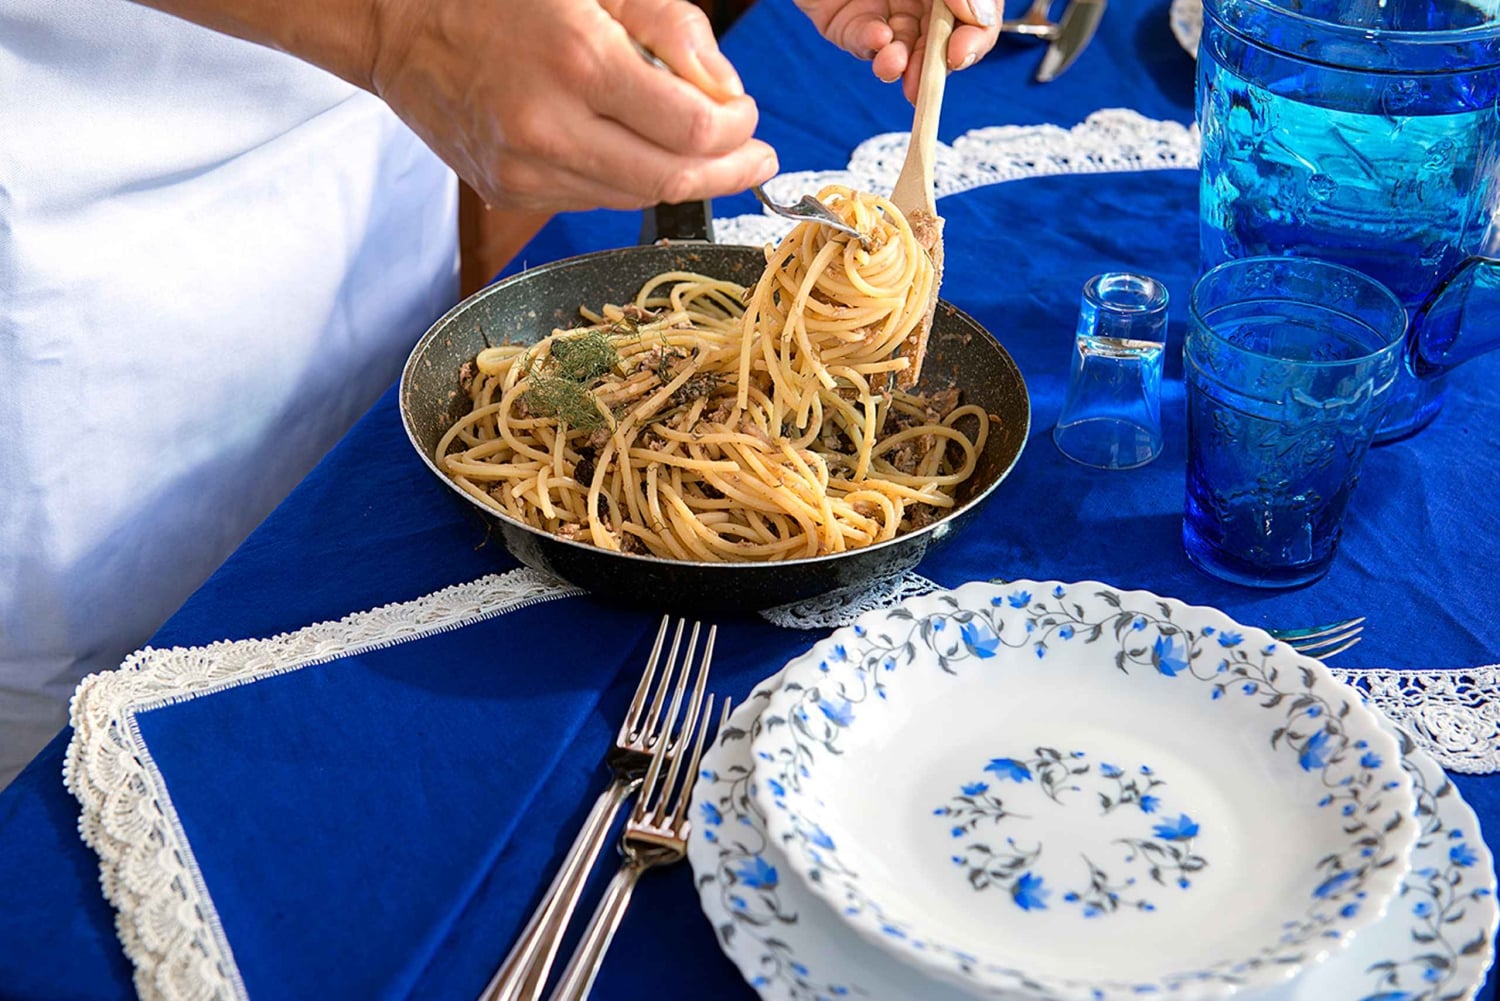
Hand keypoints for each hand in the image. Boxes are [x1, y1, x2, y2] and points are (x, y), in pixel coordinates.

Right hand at [370, 0, 777, 211]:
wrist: (400, 28)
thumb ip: (671, 27)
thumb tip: (725, 90)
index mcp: (577, 61)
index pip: (692, 130)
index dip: (737, 130)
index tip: (748, 116)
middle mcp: (550, 127)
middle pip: (673, 179)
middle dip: (729, 171)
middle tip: (758, 158)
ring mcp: (527, 170)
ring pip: (636, 197)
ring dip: (685, 181)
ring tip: (715, 159)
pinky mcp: (511, 192)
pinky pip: (595, 199)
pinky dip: (631, 179)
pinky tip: (643, 154)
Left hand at [795, 0, 1000, 102]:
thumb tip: (980, 18)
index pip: (976, 18)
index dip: (975, 39)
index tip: (962, 53)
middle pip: (939, 42)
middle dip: (933, 66)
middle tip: (926, 79)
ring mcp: (884, 8)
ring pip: (901, 49)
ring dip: (901, 64)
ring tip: (893, 65)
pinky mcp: (846, 21)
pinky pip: (861, 41)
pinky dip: (870, 46)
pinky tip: (877, 41)